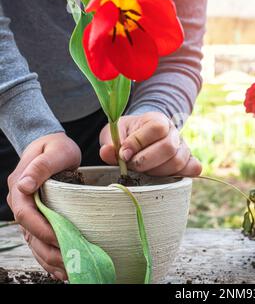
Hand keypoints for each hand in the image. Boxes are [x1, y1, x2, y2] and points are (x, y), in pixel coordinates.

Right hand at [7, 133, 80, 280]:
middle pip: (30, 234)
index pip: (26, 215)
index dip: (42, 229)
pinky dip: (48, 256)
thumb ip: (41, 167)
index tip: (61, 239)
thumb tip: (24, 186)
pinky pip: (39, 240)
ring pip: (34, 241)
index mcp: (20, 188)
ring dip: (50, 259)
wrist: (52, 146)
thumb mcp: (55, 151)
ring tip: (69, 272)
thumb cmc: (56, 147)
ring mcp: (28, 211)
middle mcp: (20, 203)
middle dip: (49, 251)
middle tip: (70, 263)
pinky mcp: (38, 217)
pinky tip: (60, 269)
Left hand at [99, 112, 201, 176]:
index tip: (123, 153)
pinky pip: (193, 169)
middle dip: (146, 161)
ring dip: (157, 171)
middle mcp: (174, 132)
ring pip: (178, 161)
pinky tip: (162, 177)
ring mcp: (184, 147)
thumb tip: (107, 152)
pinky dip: (180, 175)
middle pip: (169, 147)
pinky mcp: (189, 161)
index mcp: (158, 119)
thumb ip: (110, 142)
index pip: (157, 128)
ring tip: (143, 171)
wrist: (142, 137)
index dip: (138, 143)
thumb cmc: (128, 135)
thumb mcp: (115, 133)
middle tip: (132, 165)